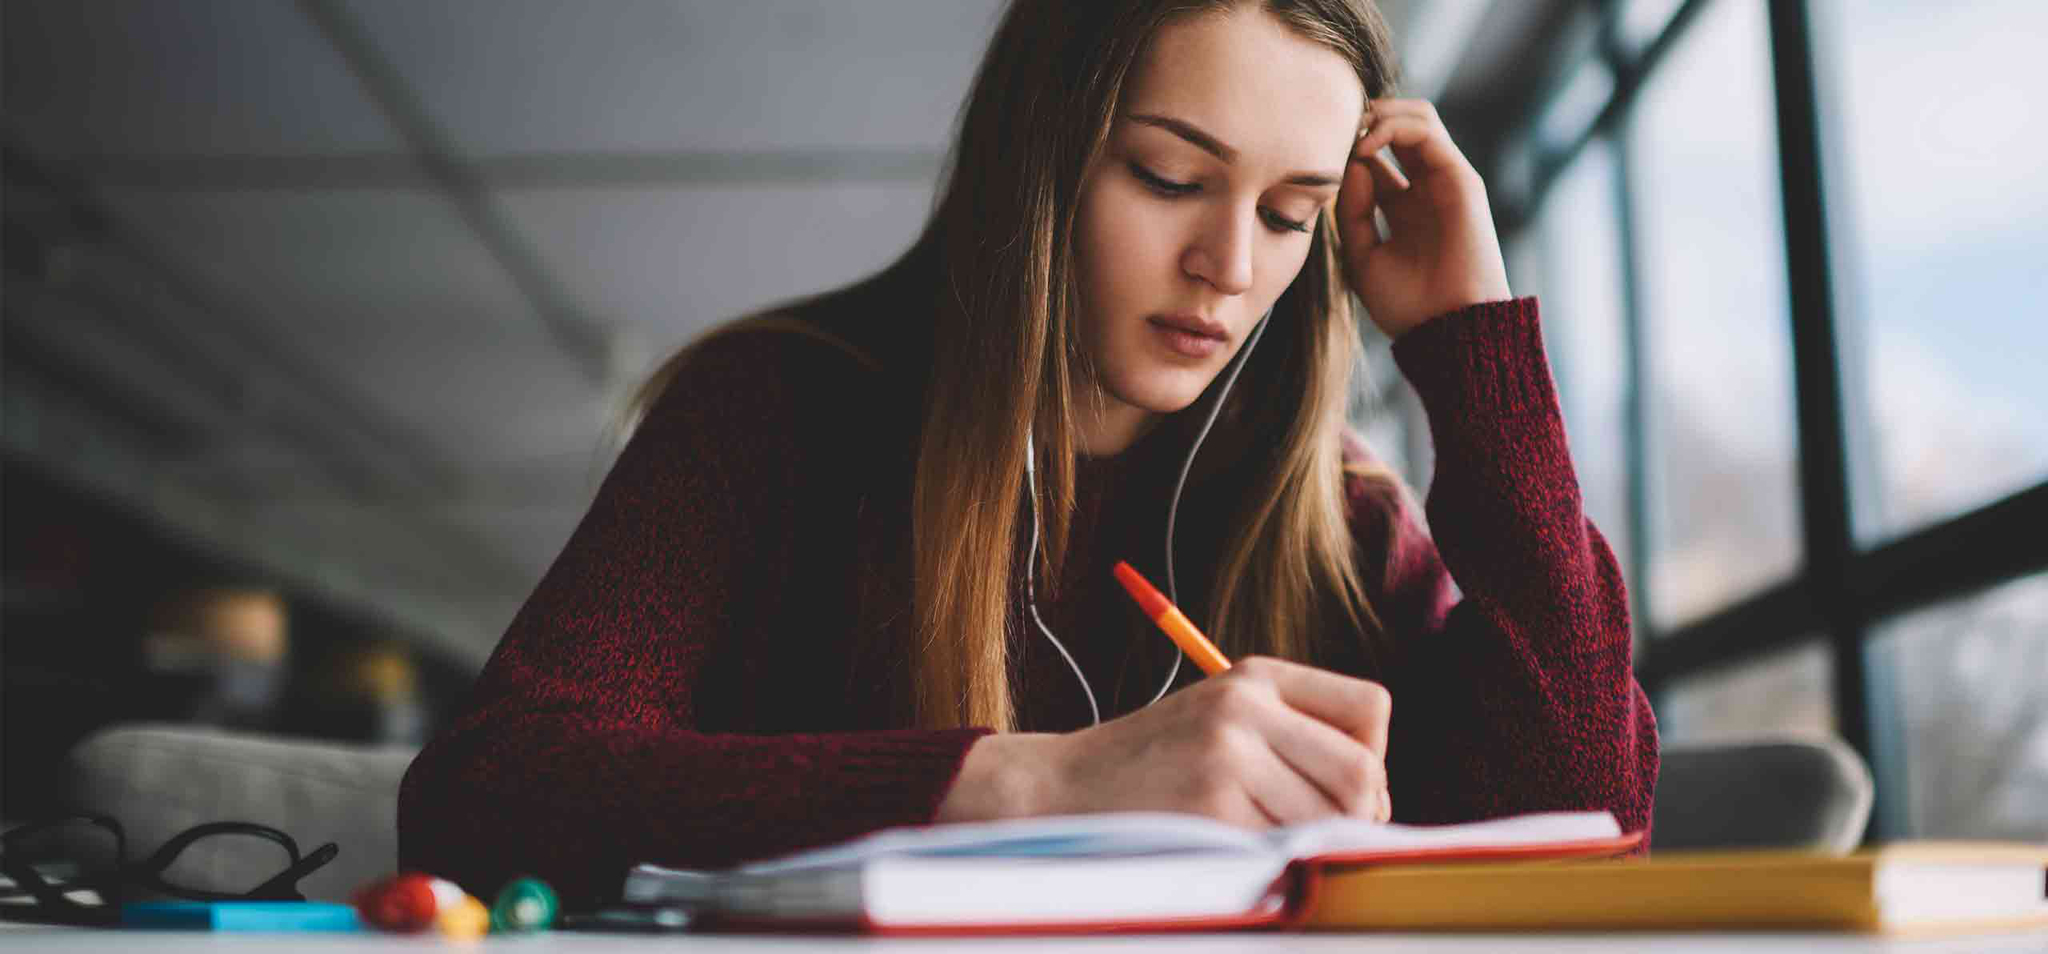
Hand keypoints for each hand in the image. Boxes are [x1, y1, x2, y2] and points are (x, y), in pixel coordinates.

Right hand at [939, 657, 1391, 827]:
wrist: (1058, 789)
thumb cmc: (1151, 767)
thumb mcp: (1221, 721)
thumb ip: (1293, 737)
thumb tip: (1378, 797)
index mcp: (1256, 676)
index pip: (1371, 708)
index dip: (1373, 758)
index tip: (1343, 787)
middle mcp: (1246, 705)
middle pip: (1363, 773)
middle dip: (1357, 817)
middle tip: (1319, 835)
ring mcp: (1228, 754)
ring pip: (1329, 819)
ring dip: (1309, 845)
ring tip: (1262, 841)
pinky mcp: (1211, 806)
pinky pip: (1284, 849)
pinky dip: (1273, 863)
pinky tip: (1235, 853)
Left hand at [1334, 98, 1512, 338]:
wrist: (1447, 330)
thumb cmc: (1407, 305)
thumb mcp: (1362, 256)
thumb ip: (1352, 211)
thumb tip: (1351, 165)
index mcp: (1402, 207)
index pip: (1374, 158)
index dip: (1345, 149)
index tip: (1314, 156)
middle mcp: (1426, 189)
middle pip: (1397, 128)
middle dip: (1362, 120)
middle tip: (1330, 129)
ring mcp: (1445, 180)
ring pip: (1416, 116)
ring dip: (1378, 114)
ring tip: (1349, 134)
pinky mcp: (1461, 177)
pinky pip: (1427, 129)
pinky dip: (1392, 126)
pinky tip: (1364, 149)